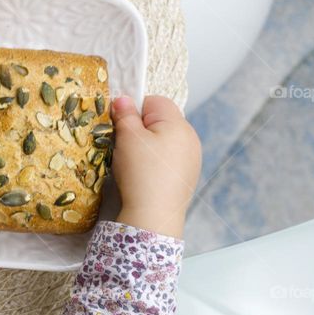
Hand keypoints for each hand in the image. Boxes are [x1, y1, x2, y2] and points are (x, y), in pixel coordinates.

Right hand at [110, 95, 200, 238]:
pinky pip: (169, 158)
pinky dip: (156, 162)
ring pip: (164, 140)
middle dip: (141, 129)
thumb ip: (125, 114)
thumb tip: (123, 99)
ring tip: (135, 163)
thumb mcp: (128, 138)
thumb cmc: (141, 173)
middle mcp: (191, 138)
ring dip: (148, 146)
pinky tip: (146, 175)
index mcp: (178, 124)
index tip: (122, 126)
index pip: (154, 101)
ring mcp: (192, 158)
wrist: (154, 215)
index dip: (135, 110)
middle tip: (126, 146)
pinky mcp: (187, 176)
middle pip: (161, 121)